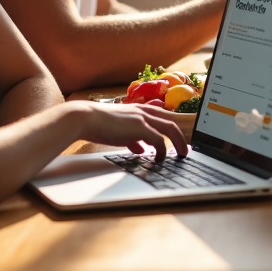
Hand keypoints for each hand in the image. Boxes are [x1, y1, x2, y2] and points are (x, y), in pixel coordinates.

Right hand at [69, 100, 187, 160]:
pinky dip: (162, 150)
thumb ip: (132, 139)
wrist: (85, 118)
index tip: (180, 139)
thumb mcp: (120, 132)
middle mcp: (144, 112)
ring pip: (170, 128)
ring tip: (182, 154)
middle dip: (181, 136)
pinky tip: (160, 159)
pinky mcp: (139, 127)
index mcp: (140, 111)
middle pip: (172, 122)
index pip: (164, 118)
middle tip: (186, 149)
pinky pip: (158, 139)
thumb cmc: (99, 124)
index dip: (173, 129)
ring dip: (178, 142)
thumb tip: (140, 149)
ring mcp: (143, 118)